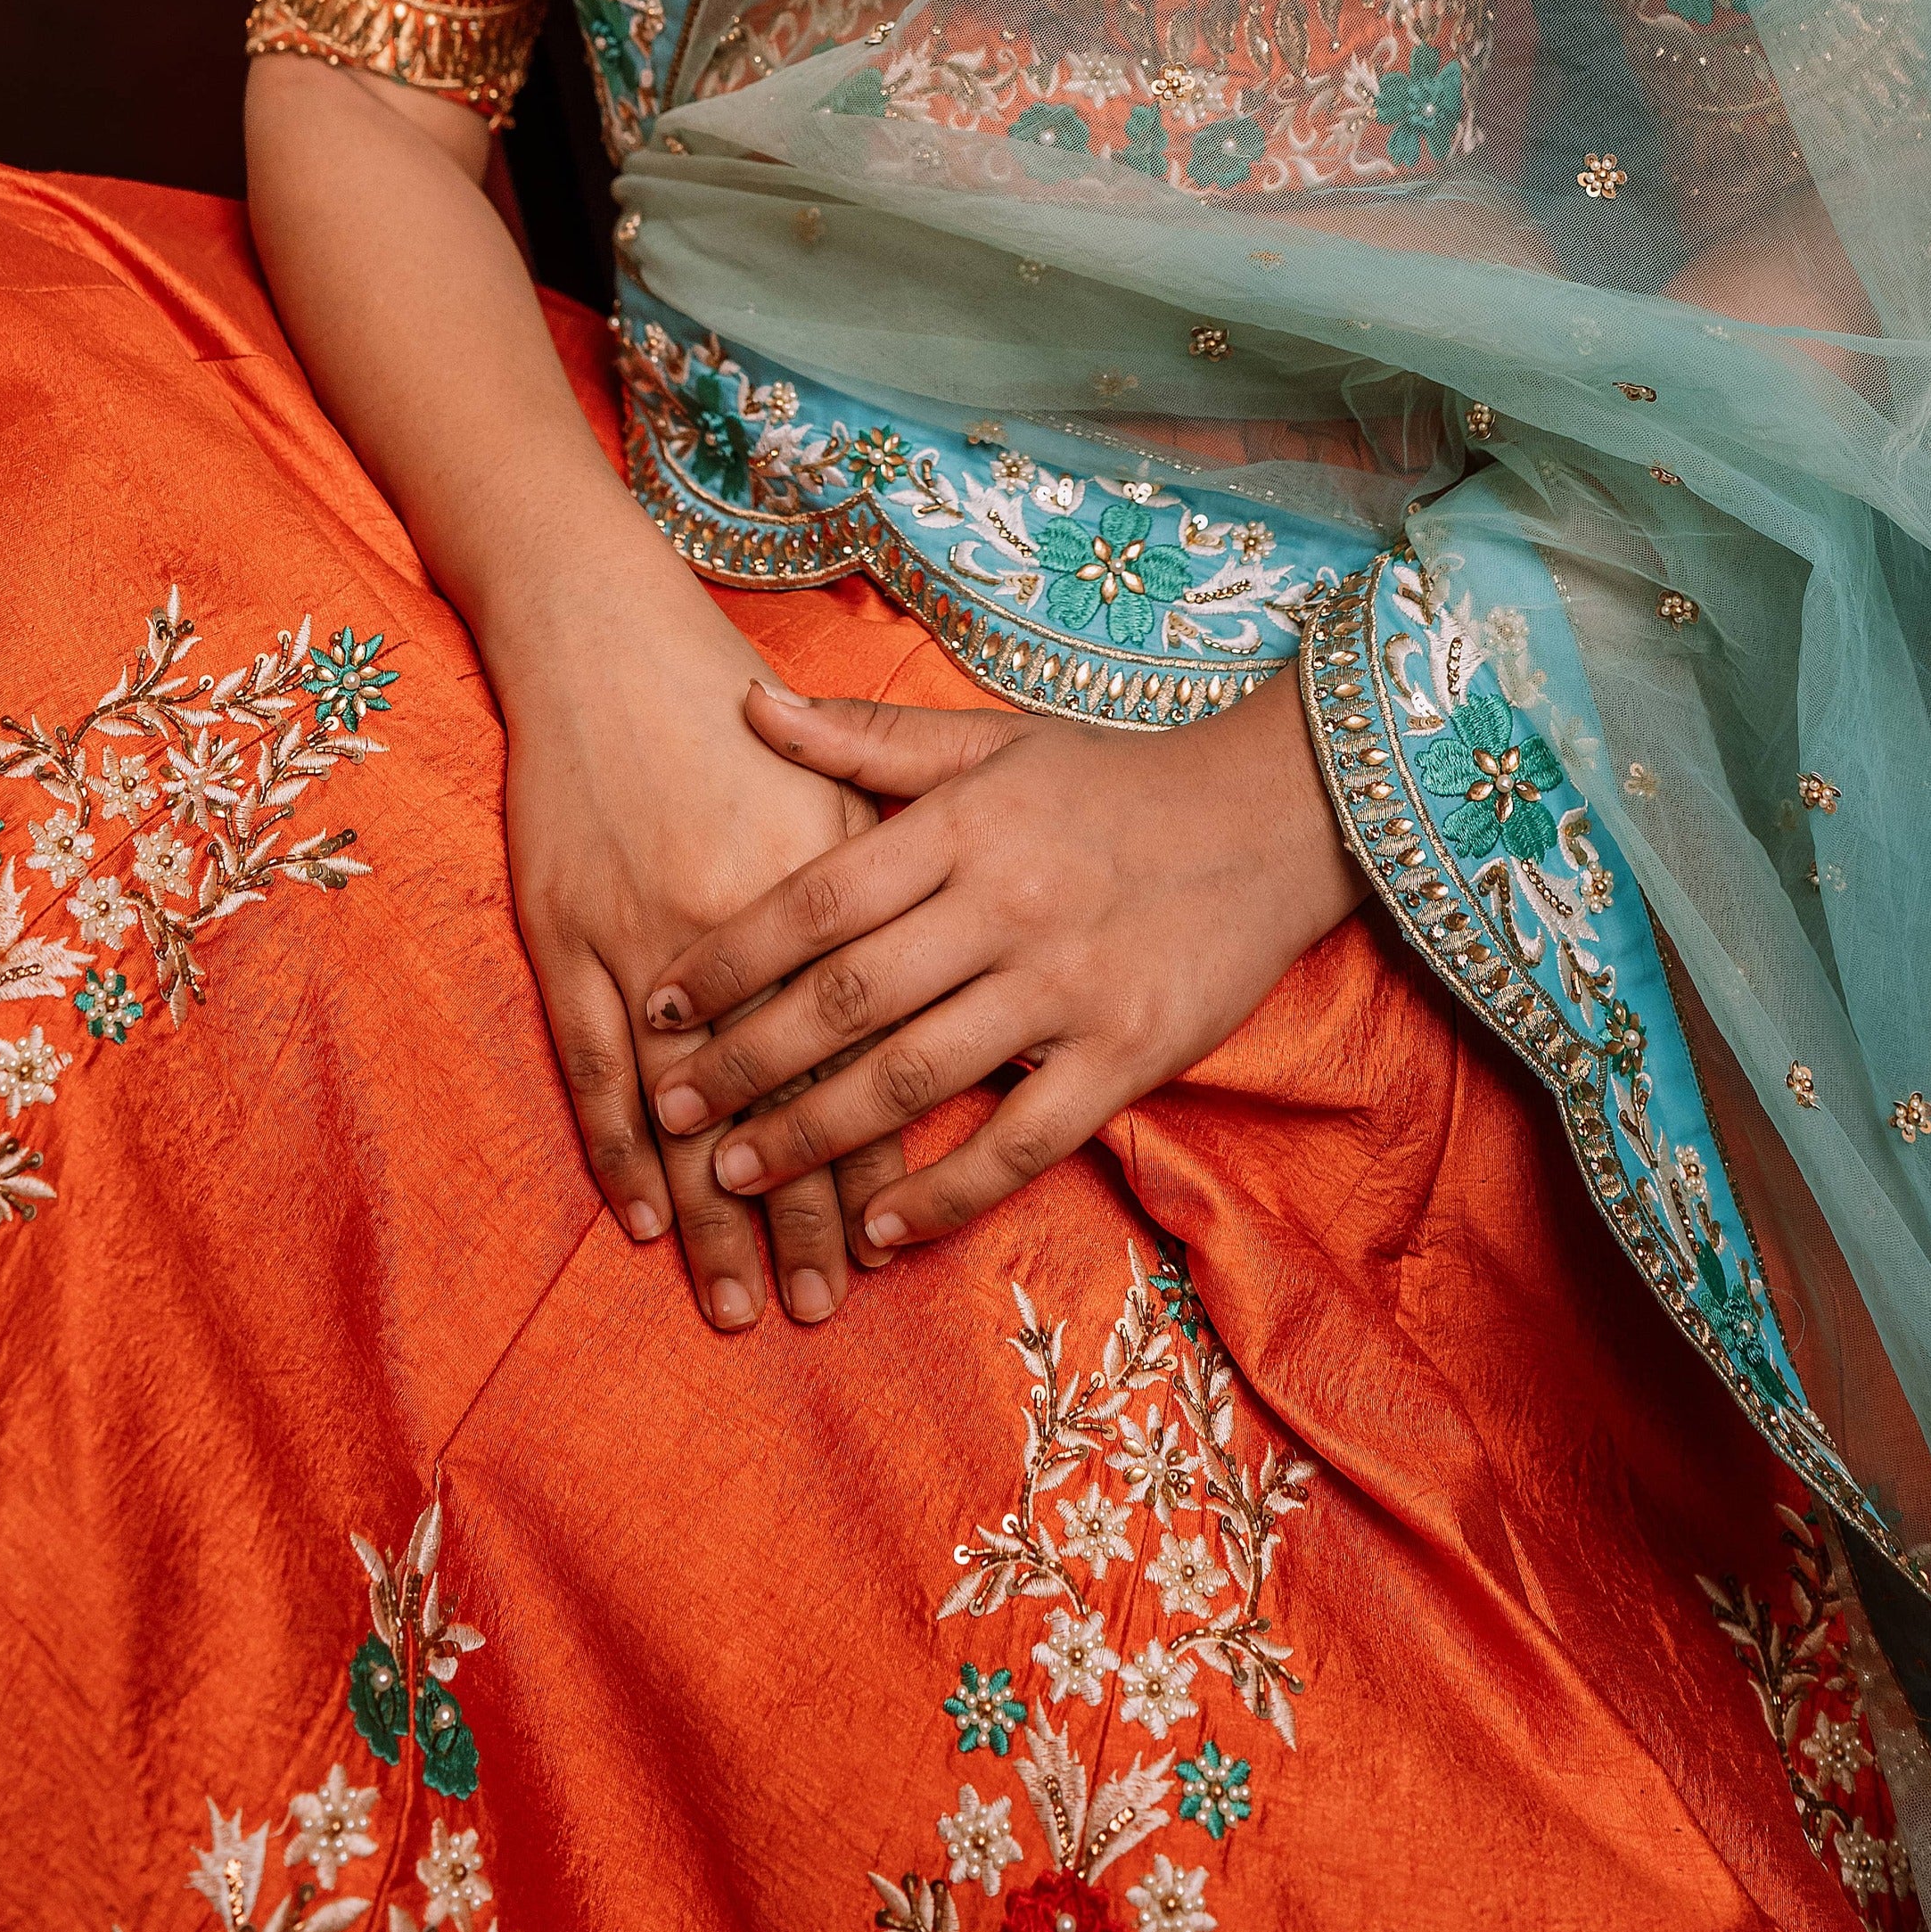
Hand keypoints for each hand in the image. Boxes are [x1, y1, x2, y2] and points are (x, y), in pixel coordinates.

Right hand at [492, 578, 910, 1331]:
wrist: (606, 639)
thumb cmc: (732, 709)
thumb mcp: (847, 782)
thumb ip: (908, 878)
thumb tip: (968, 976)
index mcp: (832, 893)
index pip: (866, 1053)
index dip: (877, 1156)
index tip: (889, 1242)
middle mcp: (746, 930)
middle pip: (785, 1102)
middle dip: (800, 1215)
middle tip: (814, 1308)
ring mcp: (647, 938)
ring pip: (689, 1111)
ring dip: (712, 1214)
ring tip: (734, 1302)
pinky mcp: (568, 935)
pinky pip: (596, 1068)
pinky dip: (618, 1150)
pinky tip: (639, 1218)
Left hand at [638, 668, 1366, 1248]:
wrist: (1274, 814)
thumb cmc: (1113, 779)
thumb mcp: (992, 739)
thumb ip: (867, 738)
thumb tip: (749, 703)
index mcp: (963, 827)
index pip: (816, 898)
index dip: (726, 959)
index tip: (656, 1007)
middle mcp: (1005, 906)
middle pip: (845, 1001)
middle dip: (743, 1065)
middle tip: (668, 1113)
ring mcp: (1067, 988)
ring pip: (913, 1079)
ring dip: (813, 1138)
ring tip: (735, 1180)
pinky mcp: (1127, 1056)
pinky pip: (1020, 1143)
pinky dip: (945, 1196)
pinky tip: (880, 1228)